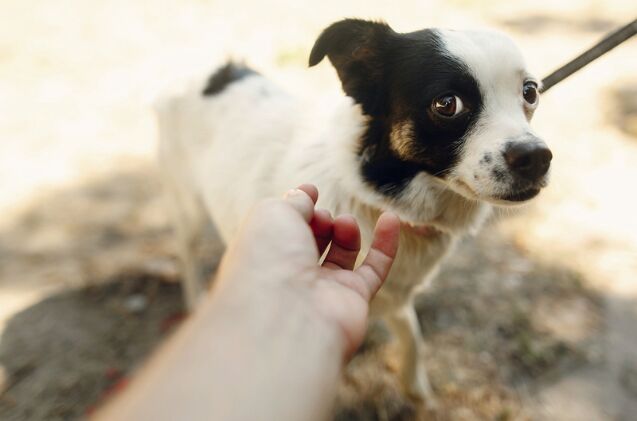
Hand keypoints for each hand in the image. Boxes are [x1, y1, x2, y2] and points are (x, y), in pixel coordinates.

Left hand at [214, 184, 399, 357]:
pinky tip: (390, 219)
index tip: (312, 191)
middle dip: (321, 221)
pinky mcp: (354, 301)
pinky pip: (375, 270)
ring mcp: (323, 291)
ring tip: (344, 223)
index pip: (284, 230)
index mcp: (264, 258)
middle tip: (323, 217)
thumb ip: (294, 201)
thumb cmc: (268, 260)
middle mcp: (291, 278)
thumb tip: (307, 194)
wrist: (286, 315)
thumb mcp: (273, 214)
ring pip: (342, 255)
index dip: (298, 208)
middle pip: (313, 242)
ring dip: (347, 230)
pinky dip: (386, 244)